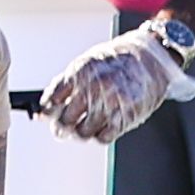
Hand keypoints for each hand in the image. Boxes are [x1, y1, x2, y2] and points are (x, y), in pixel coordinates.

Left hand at [42, 17, 194, 143]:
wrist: (152, 57)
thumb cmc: (116, 61)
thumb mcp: (86, 64)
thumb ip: (64, 85)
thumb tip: (43, 113)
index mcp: (80, 73)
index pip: (51, 101)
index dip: (48, 112)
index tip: (49, 115)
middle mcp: (95, 89)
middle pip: (64, 121)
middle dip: (61, 127)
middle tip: (64, 127)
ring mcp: (112, 103)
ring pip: (82, 133)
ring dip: (80, 133)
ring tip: (85, 126)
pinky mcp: (127, 117)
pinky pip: (103, 138)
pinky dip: (98, 136)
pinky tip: (101, 128)